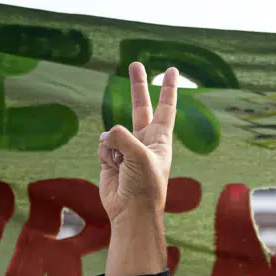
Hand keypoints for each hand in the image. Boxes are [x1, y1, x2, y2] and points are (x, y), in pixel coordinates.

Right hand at [99, 62, 177, 228]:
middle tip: (136, 64)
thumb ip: (124, 137)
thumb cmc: (144, 186)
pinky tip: (114, 169)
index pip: (166, 108)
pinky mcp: (110, 157)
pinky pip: (103, 145)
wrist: (131, 211)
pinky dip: (106, 155)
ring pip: (113, 132)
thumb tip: (108, 135)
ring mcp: (126, 148)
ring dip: (114, 147)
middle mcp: (144, 140)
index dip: (168, 89)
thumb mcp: (140, 157)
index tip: (172, 71)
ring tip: (123, 166)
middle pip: (140, 106)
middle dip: (137, 86)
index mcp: (160, 139)